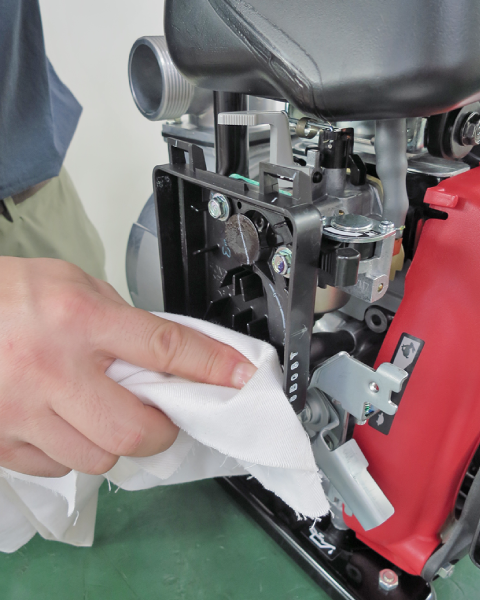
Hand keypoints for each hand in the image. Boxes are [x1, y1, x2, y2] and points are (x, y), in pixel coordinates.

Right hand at [0, 257, 255, 476]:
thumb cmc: (9, 294)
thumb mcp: (71, 284)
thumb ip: (119, 319)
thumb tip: (161, 355)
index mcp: (79, 318)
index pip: (165, 348)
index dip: (211, 365)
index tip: (240, 376)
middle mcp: (52, 368)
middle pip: (135, 430)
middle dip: (160, 431)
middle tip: (160, 417)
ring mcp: (23, 410)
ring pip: (98, 457)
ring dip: (114, 441)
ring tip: (102, 413)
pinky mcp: (1, 439)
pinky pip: (57, 467)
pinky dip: (73, 451)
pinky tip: (64, 423)